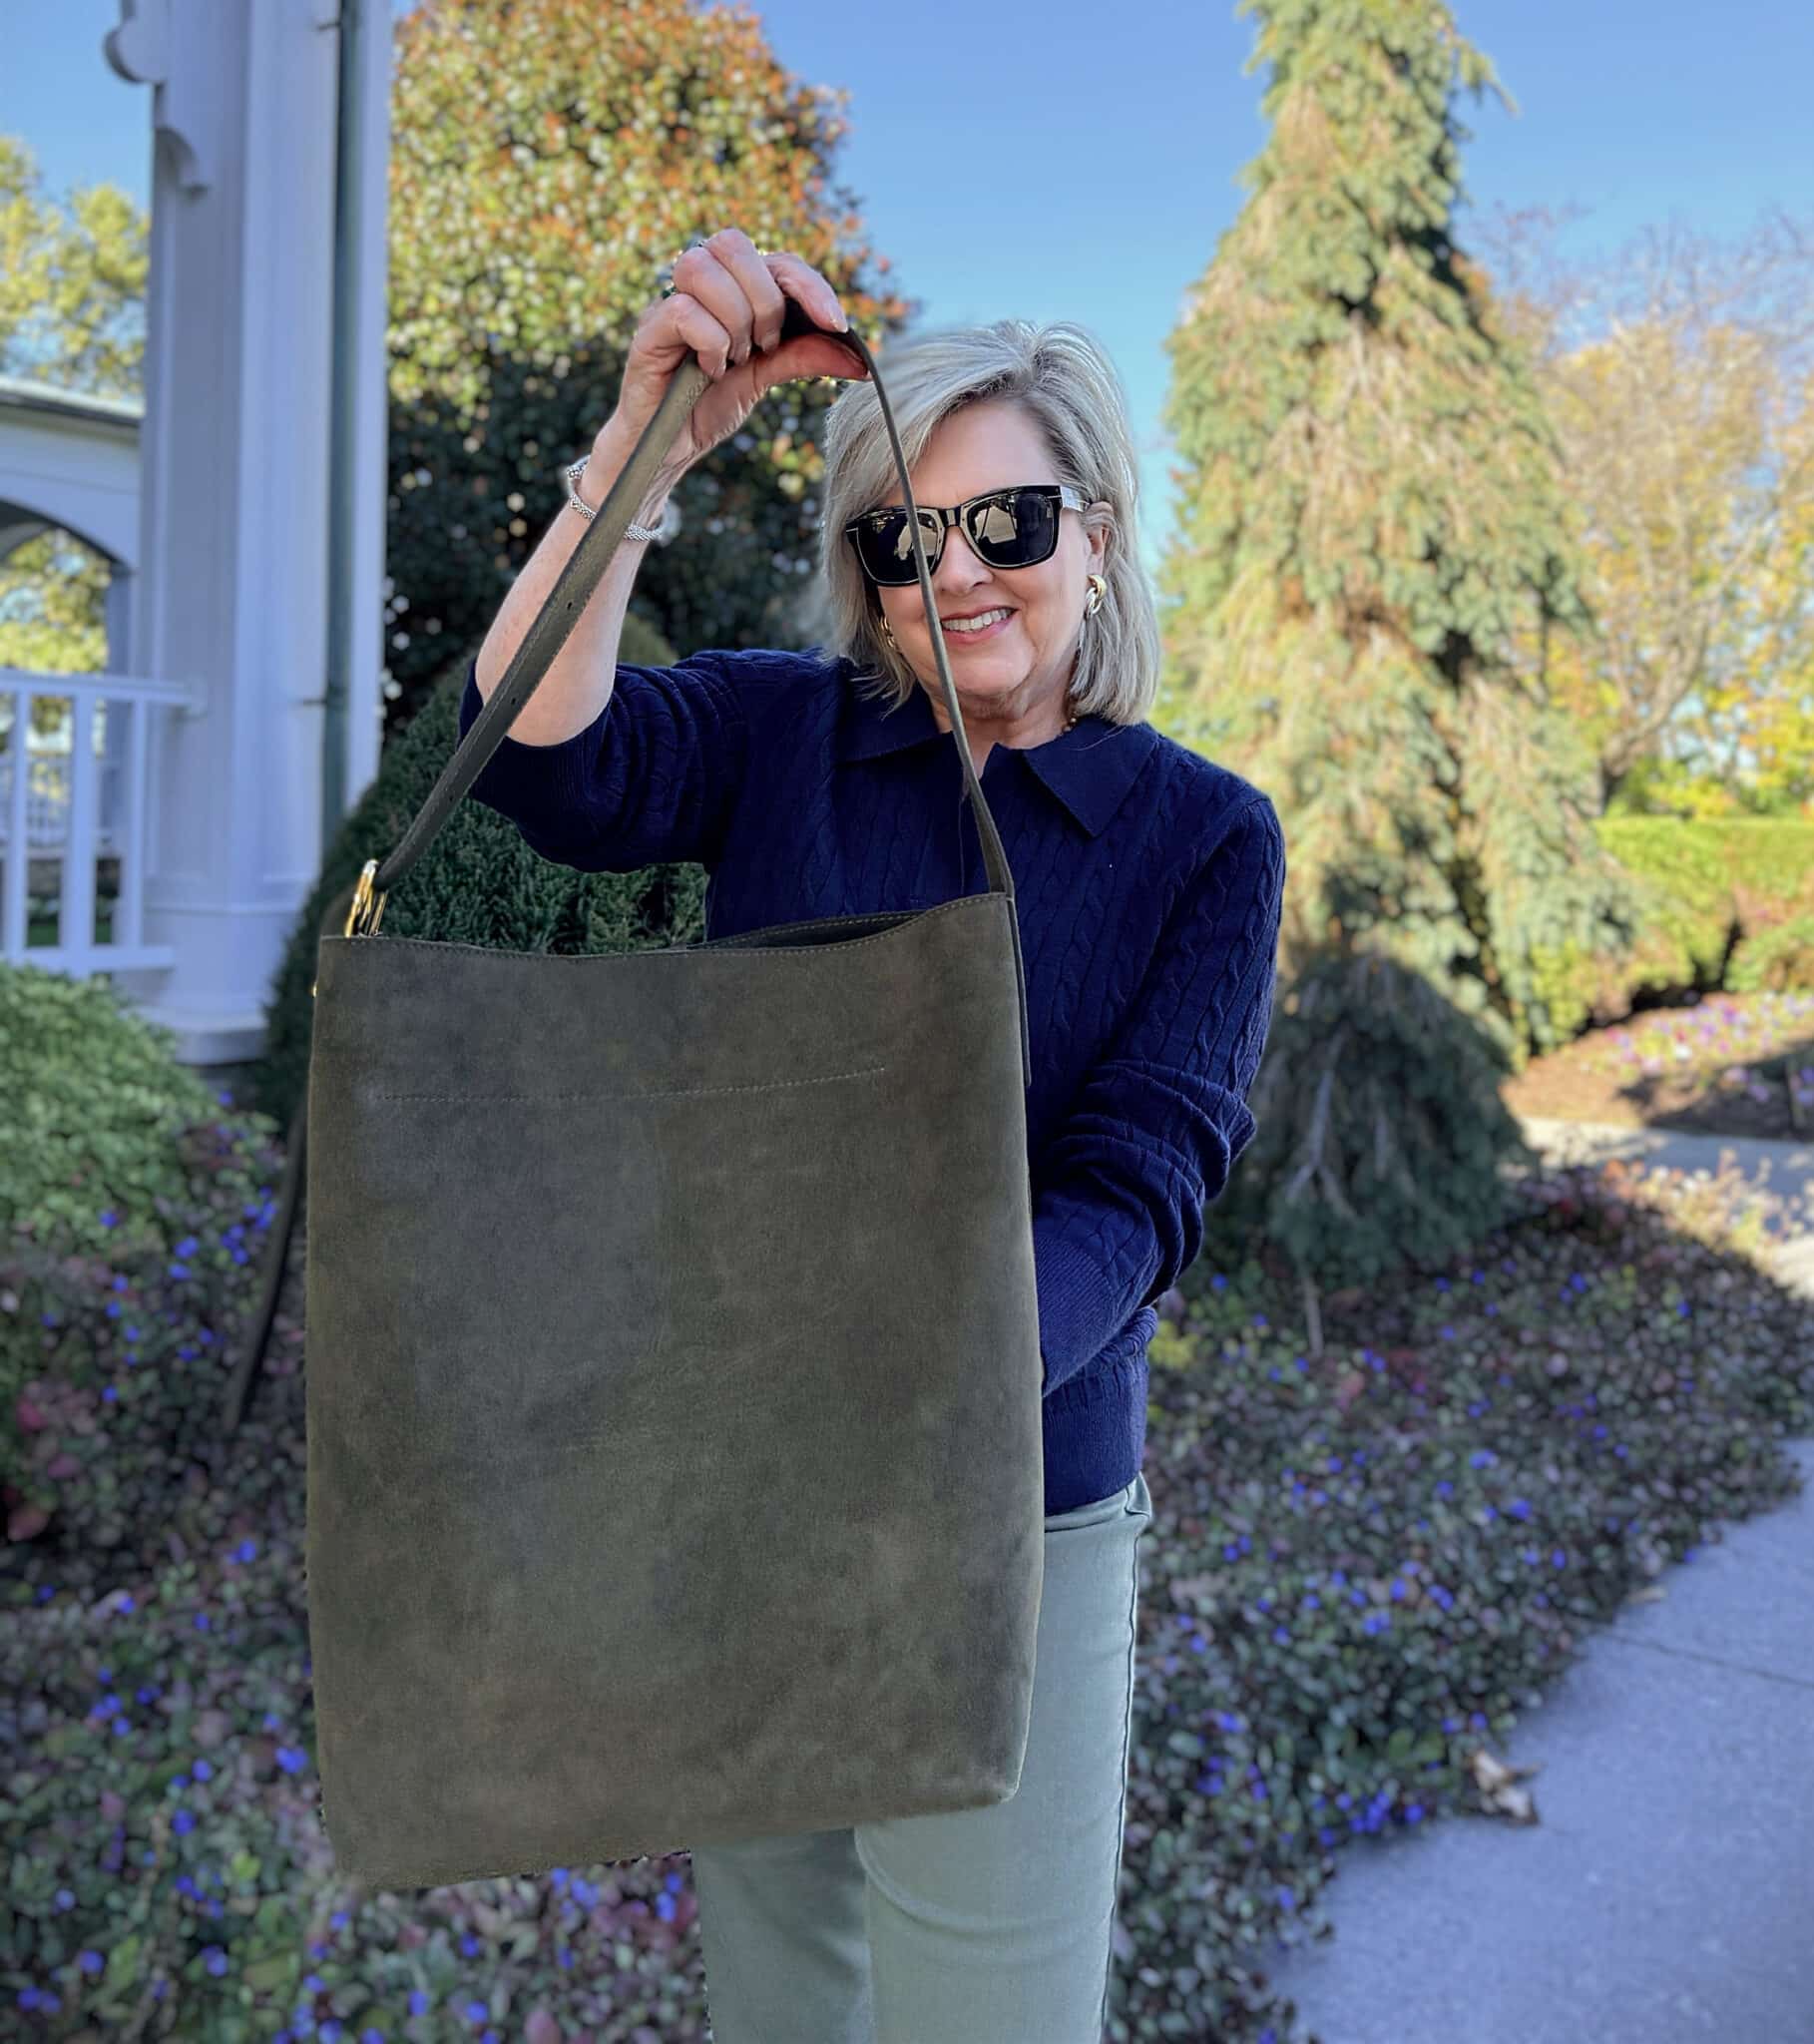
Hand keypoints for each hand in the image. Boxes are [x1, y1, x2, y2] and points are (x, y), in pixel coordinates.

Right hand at [607, 228, 869, 482]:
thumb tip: (859, 358)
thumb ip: (804, 357)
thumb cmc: (710, 405)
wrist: (669, 448)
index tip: (836, 325)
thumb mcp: (766, 378)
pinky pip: (683, 310)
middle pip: (733, 244)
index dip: (810, 284)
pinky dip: (709, 343)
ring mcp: (669, 303)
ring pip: (702, 268)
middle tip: (765, 345)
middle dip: (764, 299)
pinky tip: (709, 370)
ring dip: (732, 318)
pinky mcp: (647, 331)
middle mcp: (698, 285)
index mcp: (732, 287)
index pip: (776, 259)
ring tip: (734, 358)